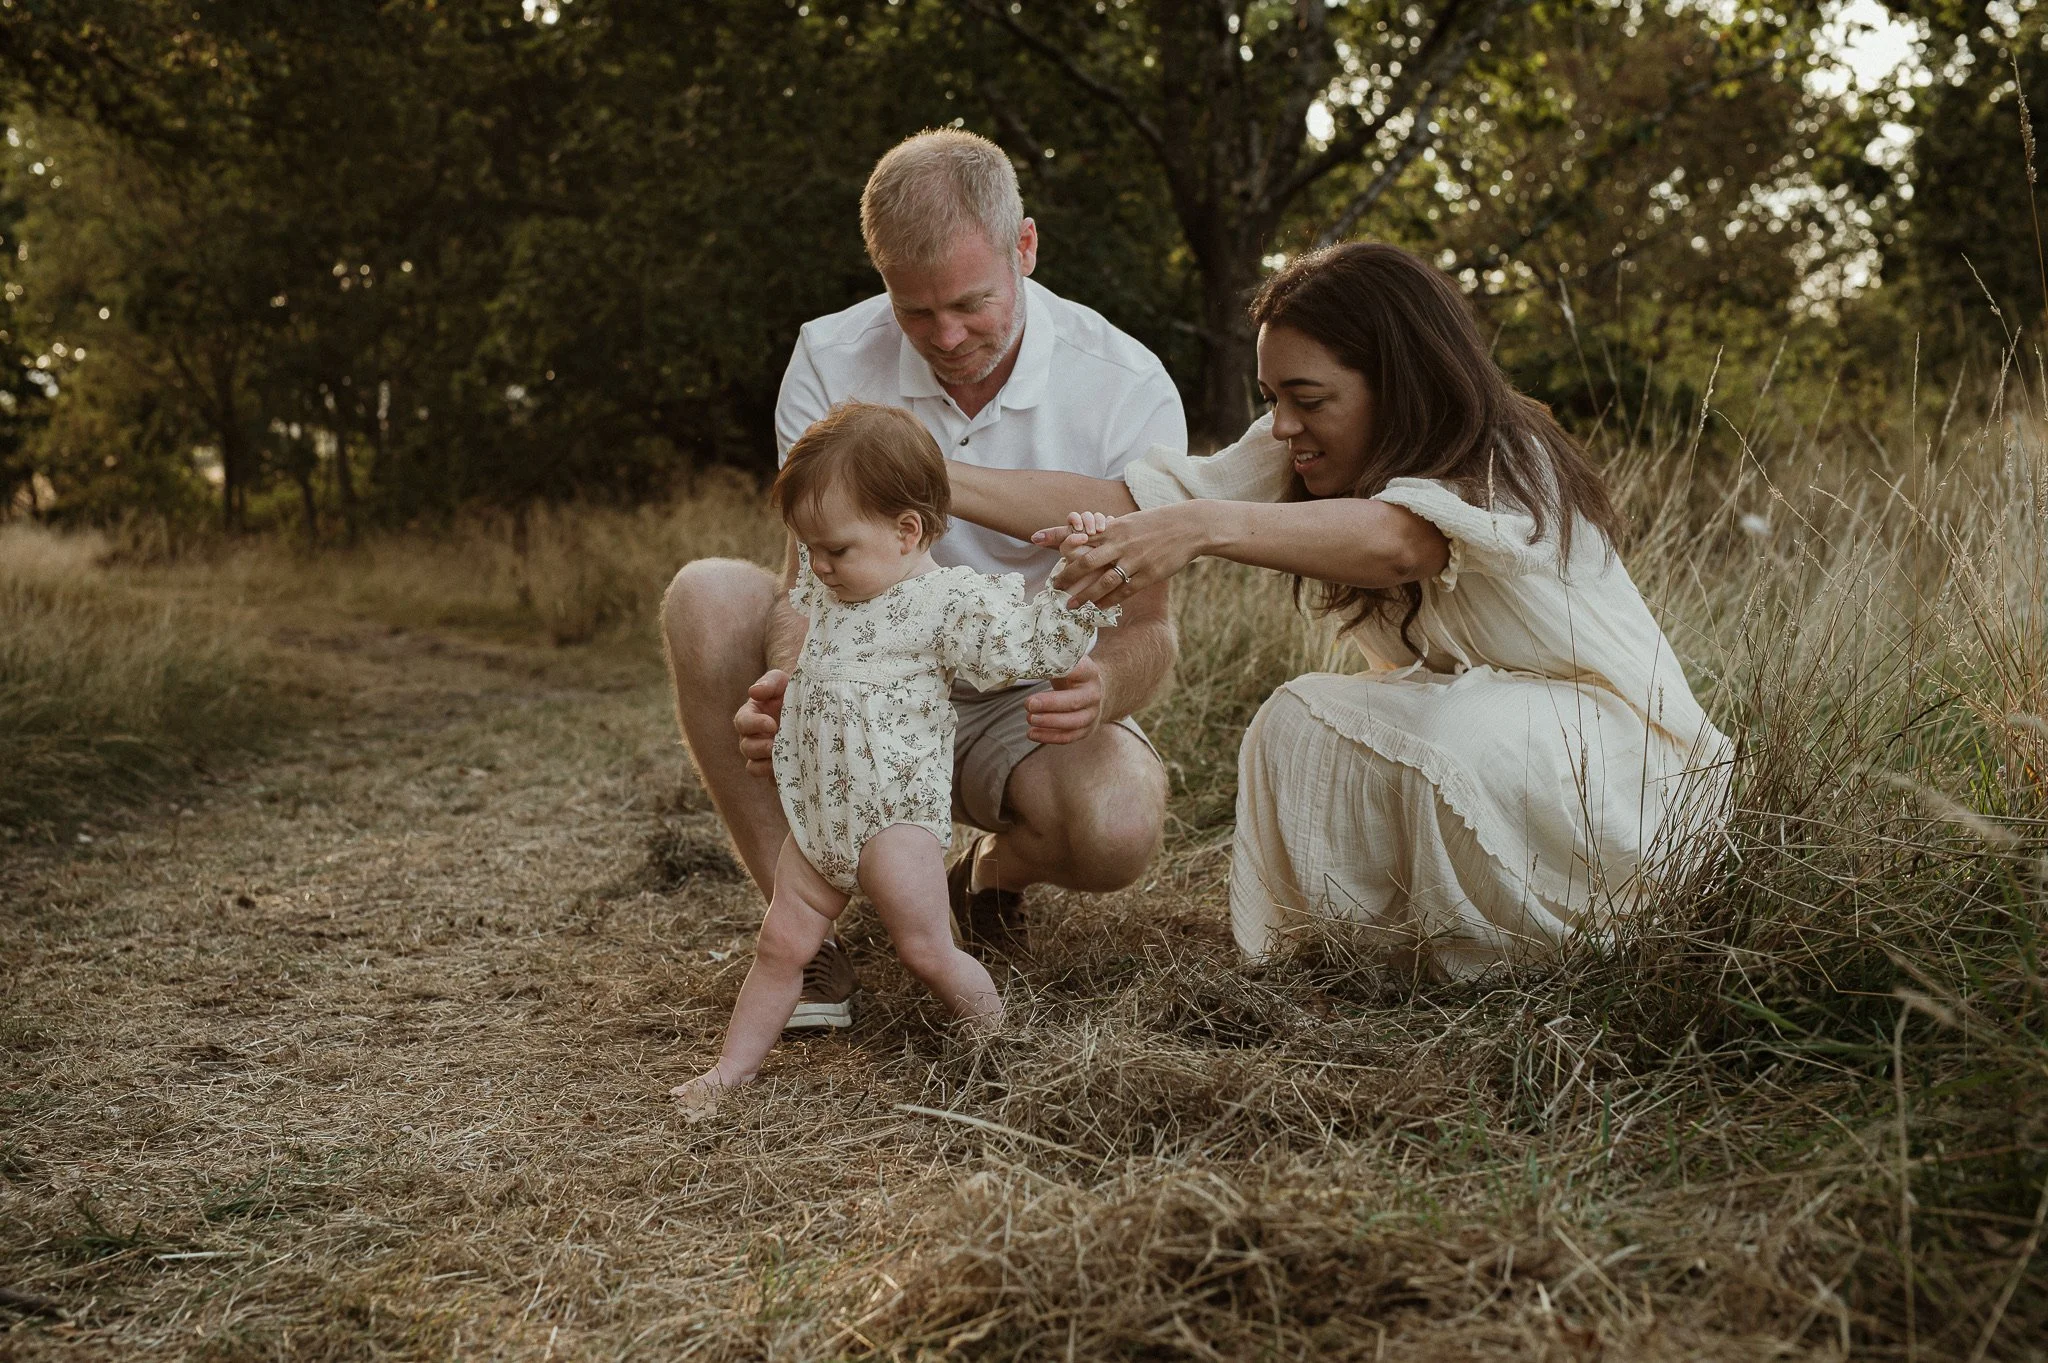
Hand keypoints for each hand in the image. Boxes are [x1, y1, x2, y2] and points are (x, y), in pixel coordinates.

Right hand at [734, 669, 787, 776]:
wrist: (811, 703)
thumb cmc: (791, 689)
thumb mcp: (781, 680)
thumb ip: (769, 683)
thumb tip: (754, 692)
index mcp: (750, 717)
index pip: (743, 722)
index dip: (754, 725)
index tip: (772, 724)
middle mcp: (753, 738)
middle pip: (746, 748)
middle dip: (760, 748)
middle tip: (776, 745)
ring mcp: (765, 755)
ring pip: (754, 767)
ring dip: (765, 767)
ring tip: (782, 762)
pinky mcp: (779, 767)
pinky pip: (772, 780)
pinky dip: (779, 779)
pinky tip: (794, 774)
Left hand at [1025, 654, 1103, 744]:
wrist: (1092, 690)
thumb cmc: (1071, 674)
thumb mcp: (1065, 663)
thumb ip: (1049, 661)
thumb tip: (1020, 663)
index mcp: (1089, 672)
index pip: (1078, 671)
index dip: (1061, 674)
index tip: (1040, 674)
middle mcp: (1093, 694)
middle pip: (1074, 701)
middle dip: (1050, 704)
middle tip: (1029, 704)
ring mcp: (1092, 714)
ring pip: (1073, 722)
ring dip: (1049, 722)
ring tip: (1029, 718)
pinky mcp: (1086, 729)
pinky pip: (1068, 737)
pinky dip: (1049, 737)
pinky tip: (1031, 733)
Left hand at [1033, 504, 1202, 608]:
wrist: (1189, 526)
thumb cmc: (1158, 523)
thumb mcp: (1130, 522)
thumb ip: (1109, 532)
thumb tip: (1088, 538)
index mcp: (1114, 528)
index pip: (1079, 532)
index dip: (1056, 535)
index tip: (1035, 538)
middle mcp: (1120, 543)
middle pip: (1085, 561)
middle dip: (1066, 576)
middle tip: (1053, 588)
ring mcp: (1134, 560)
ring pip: (1102, 581)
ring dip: (1084, 596)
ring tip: (1071, 606)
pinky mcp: (1148, 574)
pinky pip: (1124, 591)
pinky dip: (1109, 601)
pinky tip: (1098, 608)